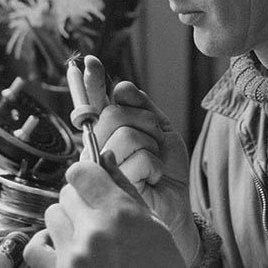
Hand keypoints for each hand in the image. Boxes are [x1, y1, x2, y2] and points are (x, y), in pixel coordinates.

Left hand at [23, 153, 213, 267]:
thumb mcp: (154, 224)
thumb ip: (124, 187)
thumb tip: (104, 157)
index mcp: (121, 212)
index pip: (80, 171)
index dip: (85, 174)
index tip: (91, 182)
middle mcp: (95, 231)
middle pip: (66, 193)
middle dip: (80, 200)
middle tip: (95, 216)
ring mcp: (76, 256)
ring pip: (51, 215)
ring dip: (65, 221)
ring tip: (84, 237)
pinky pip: (35, 248)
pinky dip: (45, 244)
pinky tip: (62, 248)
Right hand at [81, 55, 199, 266]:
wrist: (177, 205)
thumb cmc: (166, 170)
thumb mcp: (160, 131)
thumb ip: (141, 107)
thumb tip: (119, 86)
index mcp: (108, 130)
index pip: (96, 101)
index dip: (91, 82)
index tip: (90, 62)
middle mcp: (98, 146)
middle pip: (113, 114)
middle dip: (146, 124)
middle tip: (154, 144)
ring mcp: (102, 167)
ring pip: (127, 135)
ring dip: (152, 148)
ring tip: (153, 166)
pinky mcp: (111, 186)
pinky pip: (139, 158)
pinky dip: (155, 166)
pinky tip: (151, 180)